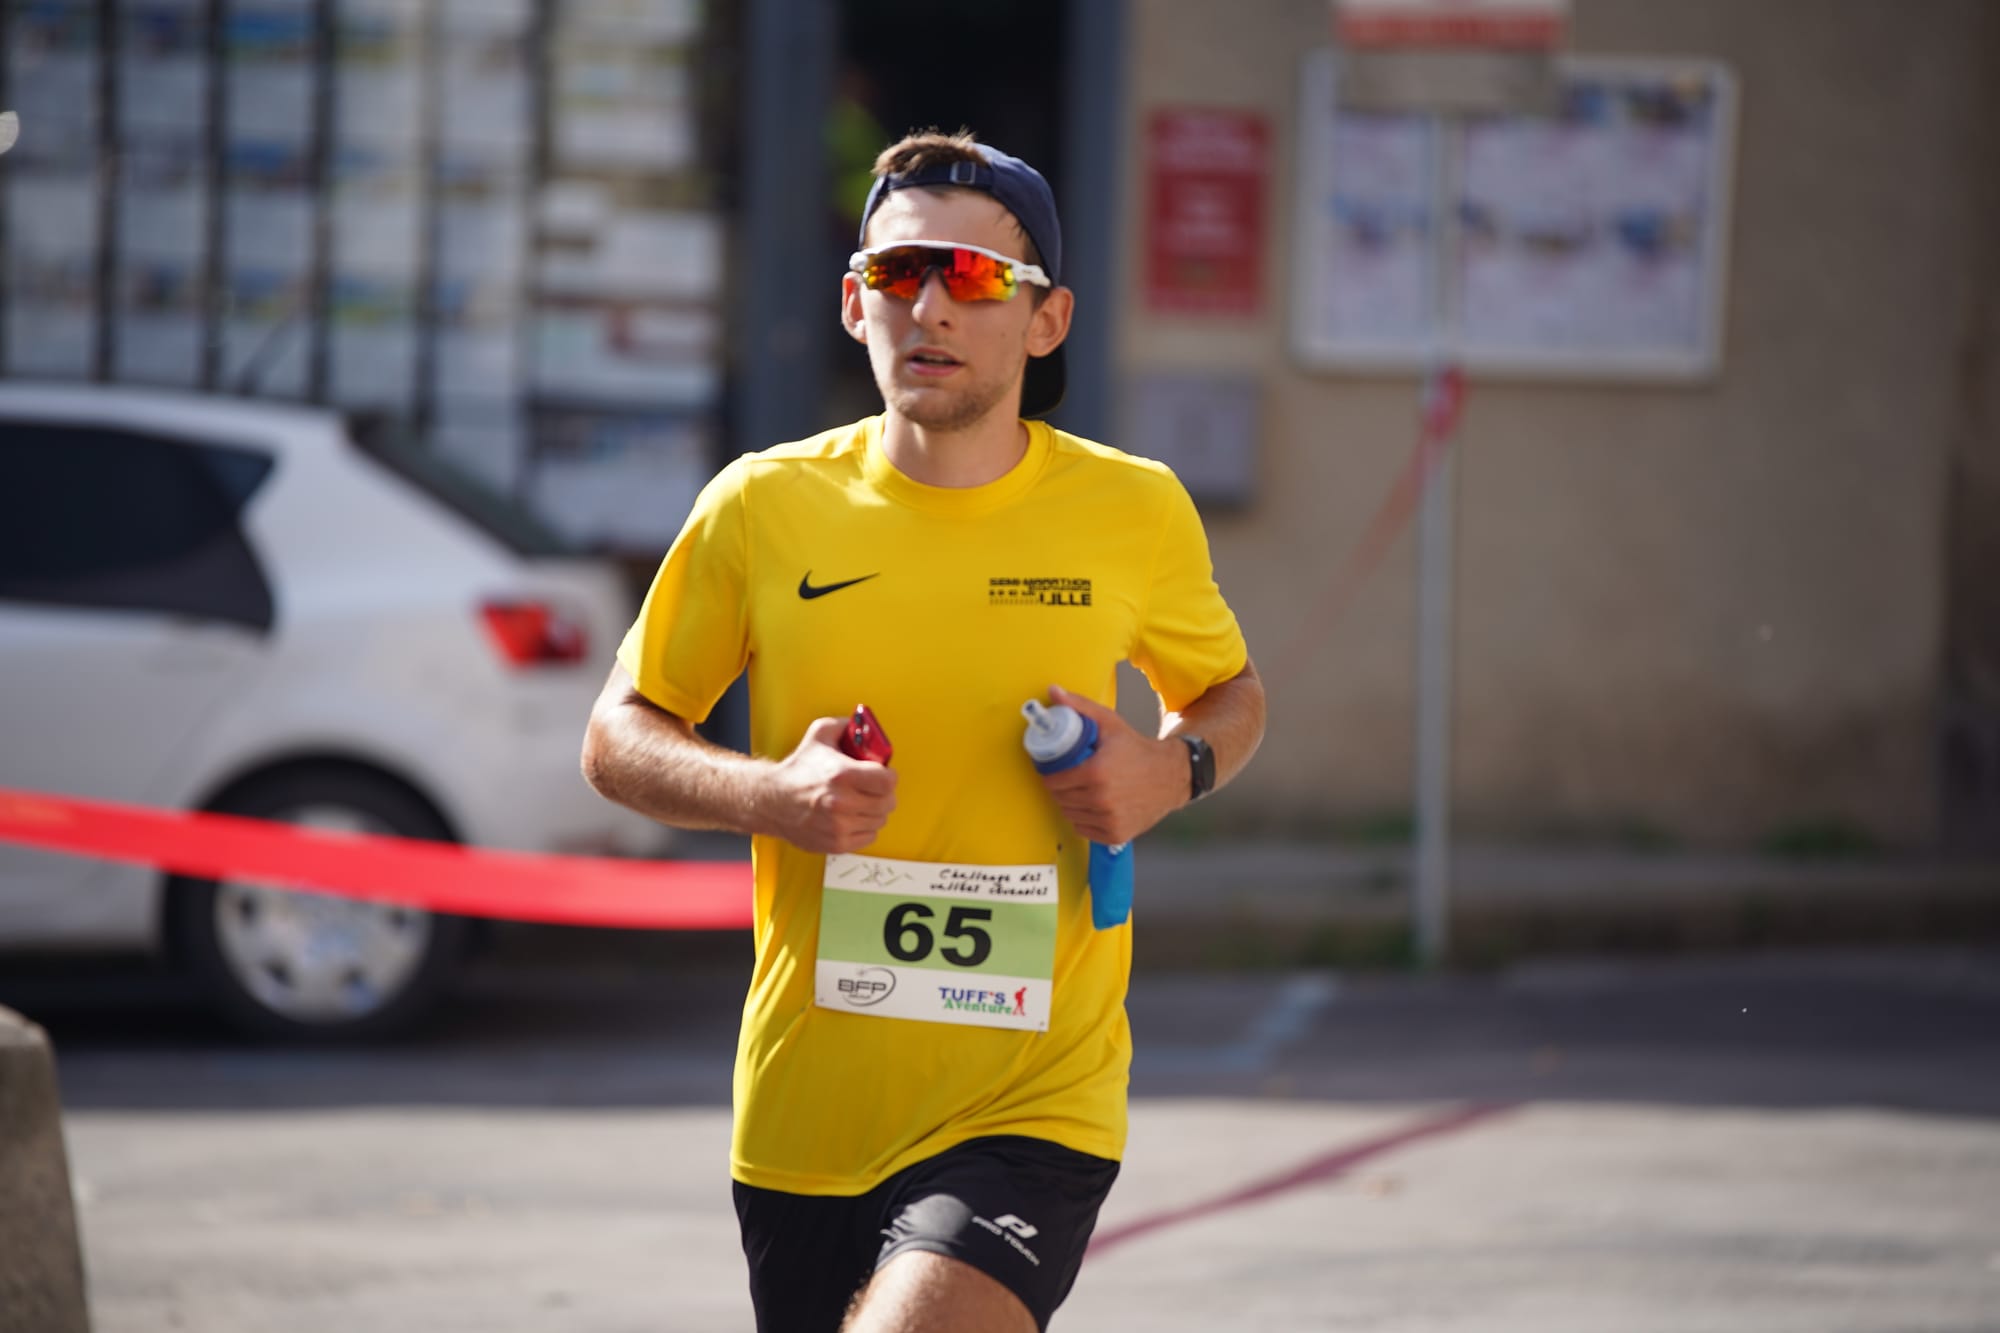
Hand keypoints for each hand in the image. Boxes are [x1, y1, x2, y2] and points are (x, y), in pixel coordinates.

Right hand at [766, 717, 898, 853]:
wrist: (772, 800)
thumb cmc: (797, 770)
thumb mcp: (819, 735)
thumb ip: (845, 725)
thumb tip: (865, 725)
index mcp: (841, 775)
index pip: (888, 781)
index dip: (889, 776)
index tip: (883, 774)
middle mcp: (841, 803)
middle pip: (888, 802)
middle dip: (884, 793)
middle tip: (873, 788)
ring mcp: (839, 826)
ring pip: (880, 820)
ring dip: (875, 810)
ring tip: (860, 801)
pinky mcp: (836, 843)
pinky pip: (869, 836)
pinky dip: (865, 827)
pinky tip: (853, 816)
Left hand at [1036, 685, 1186, 844]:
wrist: (1170, 775)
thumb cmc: (1137, 749)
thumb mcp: (1109, 723)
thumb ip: (1079, 707)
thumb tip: (1053, 691)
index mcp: (1095, 773)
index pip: (1053, 781)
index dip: (1049, 775)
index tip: (1053, 769)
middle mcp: (1101, 799)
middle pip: (1060, 799)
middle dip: (1059, 788)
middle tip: (1068, 778)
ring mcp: (1109, 819)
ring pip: (1070, 815)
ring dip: (1070, 804)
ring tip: (1080, 790)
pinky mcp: (1116, 834)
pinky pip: (1084, 829)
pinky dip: (1084, 820)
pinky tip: (1092, 806)